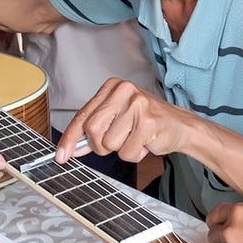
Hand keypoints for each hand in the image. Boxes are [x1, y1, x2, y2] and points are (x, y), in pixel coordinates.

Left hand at [55, 77, 192, 164]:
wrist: (180, 125)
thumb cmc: (146, 122)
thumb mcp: (118, 118)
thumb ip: (95, 129)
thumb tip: (71, 147)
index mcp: (112, 87)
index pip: (83, 115)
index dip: (70, 138)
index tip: (61, 155)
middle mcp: (123, 91)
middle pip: (92, 129)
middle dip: (101, 145)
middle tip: (117, 142)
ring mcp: (137, 105)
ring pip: (110, 143)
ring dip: (121, 149)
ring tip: (135, 139)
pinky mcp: (148, 122)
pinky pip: (127, 152)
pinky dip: (135, 154)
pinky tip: (145, 142)